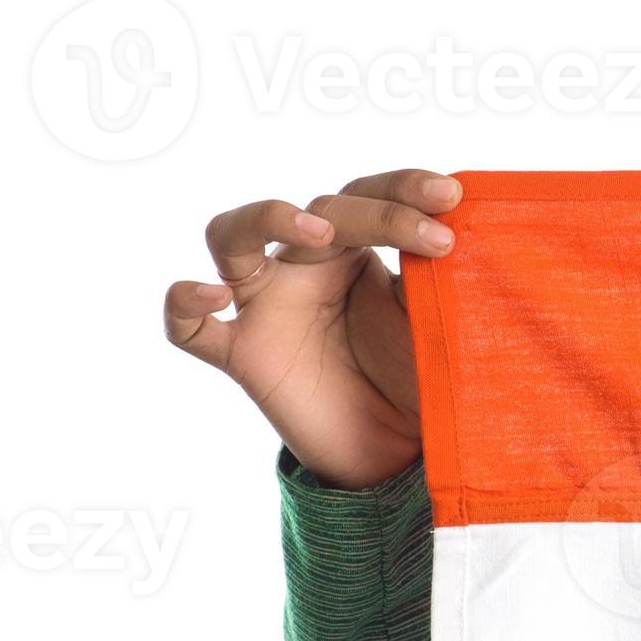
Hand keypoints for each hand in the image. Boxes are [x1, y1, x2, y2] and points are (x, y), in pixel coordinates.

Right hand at [165, 168, 459, 487]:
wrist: (398, 452)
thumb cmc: (416, 375)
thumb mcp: (433, 322)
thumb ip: (433, 280)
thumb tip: (456, 232)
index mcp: (354, 250)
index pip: (367, 195)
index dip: (405, 188)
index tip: (452, 197)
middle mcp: (302, 267)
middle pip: (318, 210)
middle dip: (378, 214)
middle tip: (434, 235)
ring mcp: (266, 306)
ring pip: (231, 235)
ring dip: (268, 217)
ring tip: (321, 233)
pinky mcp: (243, 355)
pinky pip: (187, 326)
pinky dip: (185, 303)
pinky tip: (212, 295)